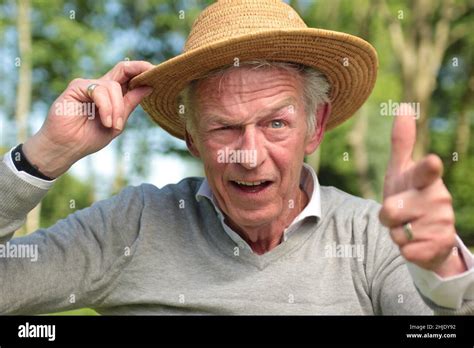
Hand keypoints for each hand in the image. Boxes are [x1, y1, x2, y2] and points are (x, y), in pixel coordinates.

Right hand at [23, 61, 153, 177]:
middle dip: (138, 69)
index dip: (142, 72)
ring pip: (113, 87)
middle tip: (151, 72)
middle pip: (122, 69)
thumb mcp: (116, 123)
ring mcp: (88, 85)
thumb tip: (148, 87)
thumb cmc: (88, 137)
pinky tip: (106, 122)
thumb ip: (129, 105)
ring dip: (117, 108)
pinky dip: (106, 108)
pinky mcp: (76, 87)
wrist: (66, 147)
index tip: (157, 72)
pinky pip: (99, 91)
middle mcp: (100, 87)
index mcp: (111, 96)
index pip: (128, 77)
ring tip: (113, 125)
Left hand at [379, 104, 465, 276]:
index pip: (425, 172)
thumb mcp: (401, 170)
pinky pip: (407, 250)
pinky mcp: (440, 245)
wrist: (426, 232)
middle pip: (391, 210)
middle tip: (399, 212)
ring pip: (397, 232)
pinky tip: (417, 243)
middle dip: (388, 215)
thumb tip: (402, 106)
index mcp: (425, 179)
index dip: (427, 168)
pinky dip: (406, 249)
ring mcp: (442, 222)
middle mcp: (438, 198)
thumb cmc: (408, 194)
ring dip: (396, 232)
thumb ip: (401, 142)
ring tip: (408, 226)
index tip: (432, 161)